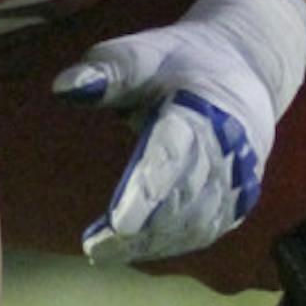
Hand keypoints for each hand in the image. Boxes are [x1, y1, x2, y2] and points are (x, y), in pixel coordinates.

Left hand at [52, 0, 305, 264]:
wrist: (241, 68)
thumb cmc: (178, 61)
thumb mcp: (144, 52)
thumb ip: (108, 70)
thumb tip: (63, 88)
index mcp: (207, 105)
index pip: (176, 150)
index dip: (149, 186)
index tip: (119, 220)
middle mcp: (231, 146)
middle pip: (187, 195)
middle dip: (144, 227)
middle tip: (97, 247)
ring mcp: (240, 176)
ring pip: (198, 221)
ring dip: (153, 242)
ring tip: (103, 252)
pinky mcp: (240, 197)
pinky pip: (206, 228)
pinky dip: (169, 243)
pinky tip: (131, 250)